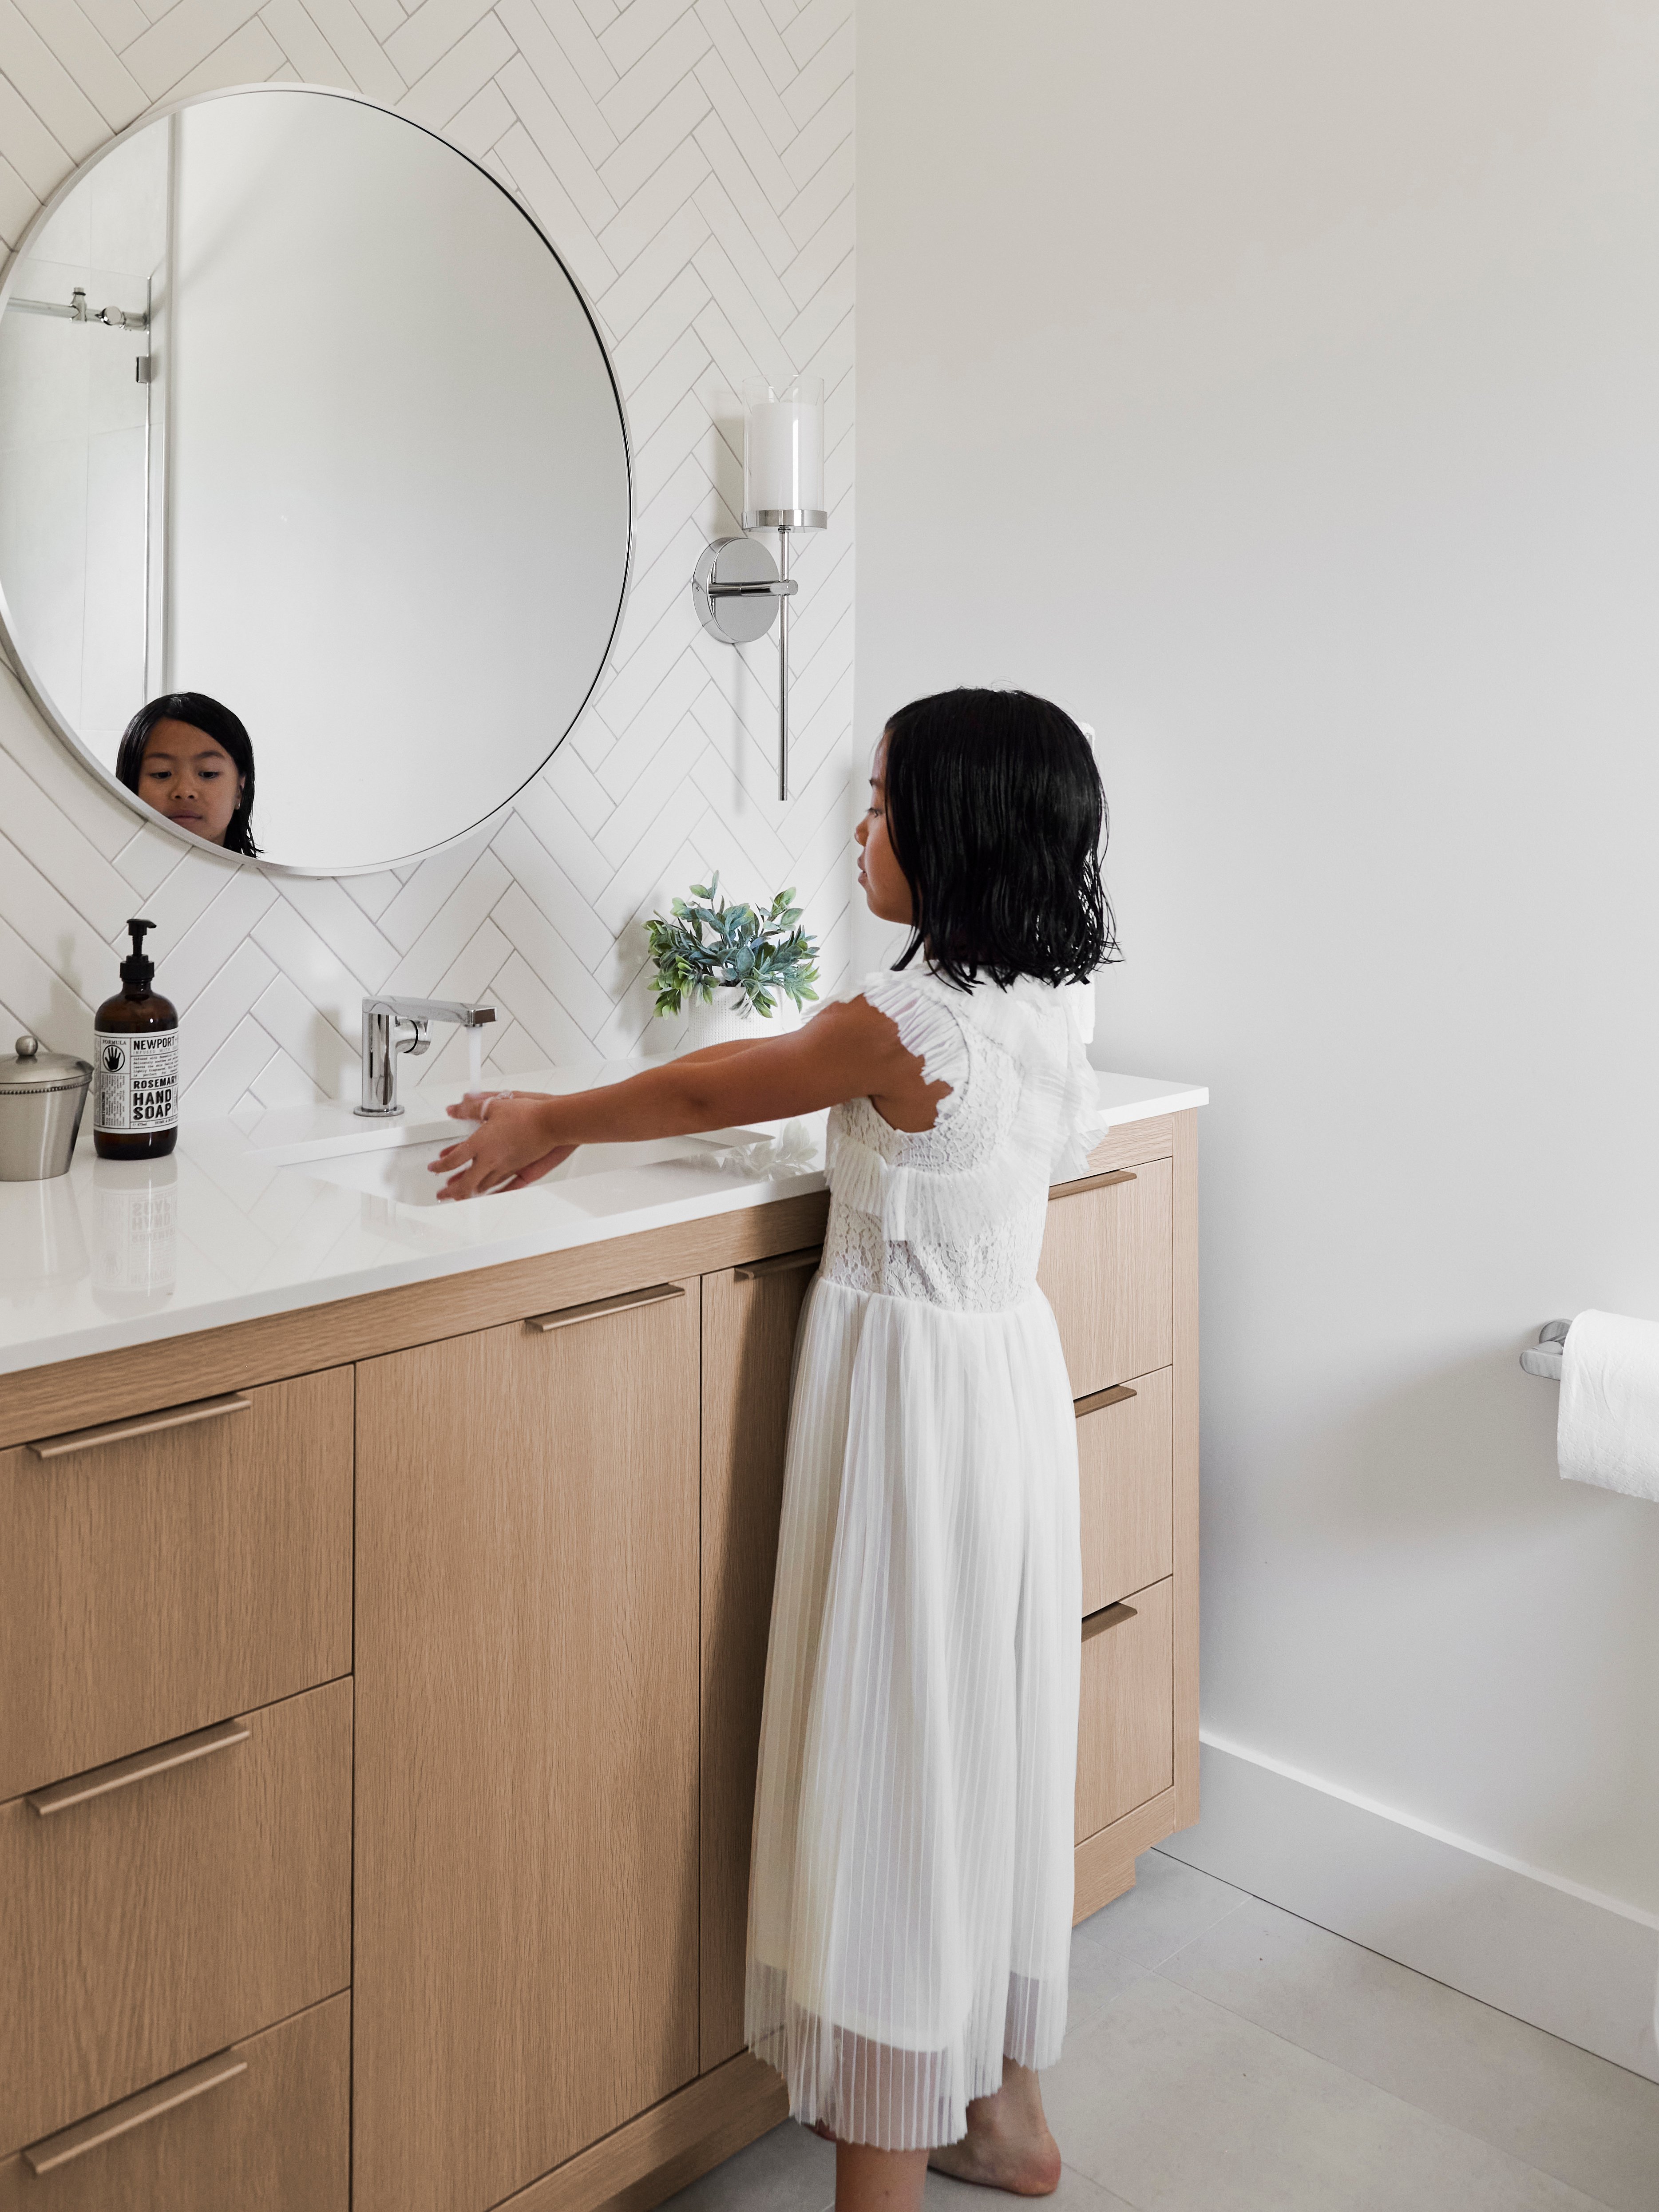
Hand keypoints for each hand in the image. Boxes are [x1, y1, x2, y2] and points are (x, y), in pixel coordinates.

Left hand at [430, 1092, 576, 1198]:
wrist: (551, 1123)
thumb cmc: (526, 1114)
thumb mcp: (494, 1105)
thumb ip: (471, 1107)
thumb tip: (455, 1108)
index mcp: (480, 1144)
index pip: (453, 1160)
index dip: (440, 1166)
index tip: (434, 1167)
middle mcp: (490, 1160)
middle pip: (465, 1183)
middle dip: (450, 1191)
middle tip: (442, 1195)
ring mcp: (505, 1167)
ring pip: (482, 1187)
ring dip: (468, 1192)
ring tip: (460, 1195)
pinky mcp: (519, 1169)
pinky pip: (501, 1186)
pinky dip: (491, 1192)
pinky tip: (489, 1195)